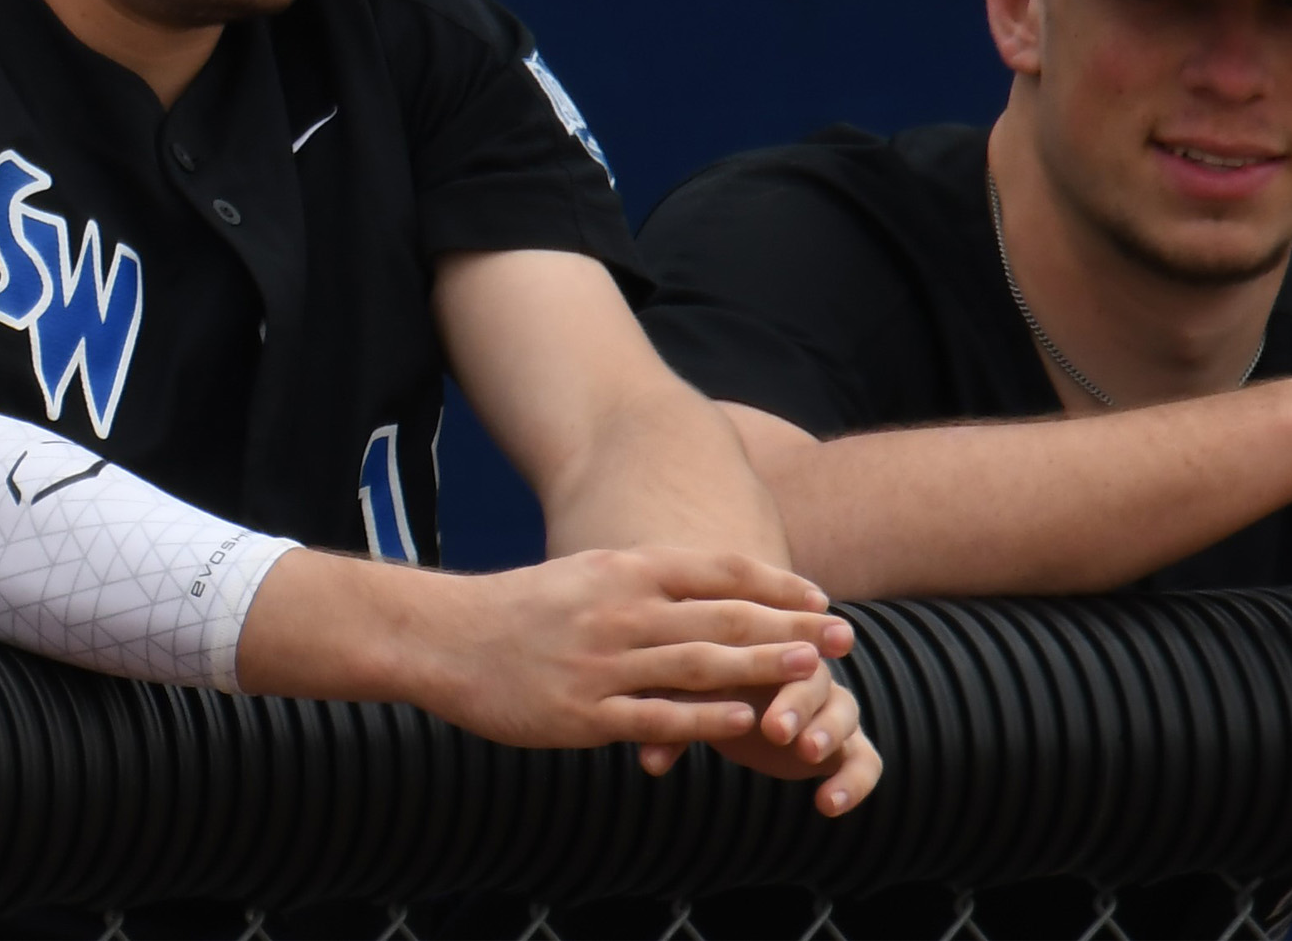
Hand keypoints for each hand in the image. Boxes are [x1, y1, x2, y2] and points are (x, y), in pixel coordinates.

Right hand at [411, 546, 857, 764]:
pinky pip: (656, 715)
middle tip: (843, 636)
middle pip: (722, 617)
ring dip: (762, 669)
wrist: (448, 638)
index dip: (774, 584)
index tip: (819, 596)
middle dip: (789, 627)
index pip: (716, 571)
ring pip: (699, 664)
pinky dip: (704, 718)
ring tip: (811, 672)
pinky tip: (744, 721)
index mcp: (623, 571)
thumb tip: (701, 586)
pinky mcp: (585, 713)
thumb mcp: (586, 573)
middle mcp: (621, 611)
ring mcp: (604, 663)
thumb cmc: (521, 608)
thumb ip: (641, 581)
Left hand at [636, 653, 882, 815]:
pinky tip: (829, 806)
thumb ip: (669, 722)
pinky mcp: (844, 746)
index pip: (779, 643)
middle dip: (797, 701)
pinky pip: (865, 761)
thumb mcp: (680, 698)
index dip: (777, 657)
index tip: (781, 665)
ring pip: (845, 712)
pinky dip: (855, 781)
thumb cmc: (698, 686)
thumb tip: (649, 763)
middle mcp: (805, 672)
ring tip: (806, 752)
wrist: (733, 697)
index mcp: (767, 646)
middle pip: (814, 677)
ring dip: (827, 731)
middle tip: (775, 728)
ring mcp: (828, 709)